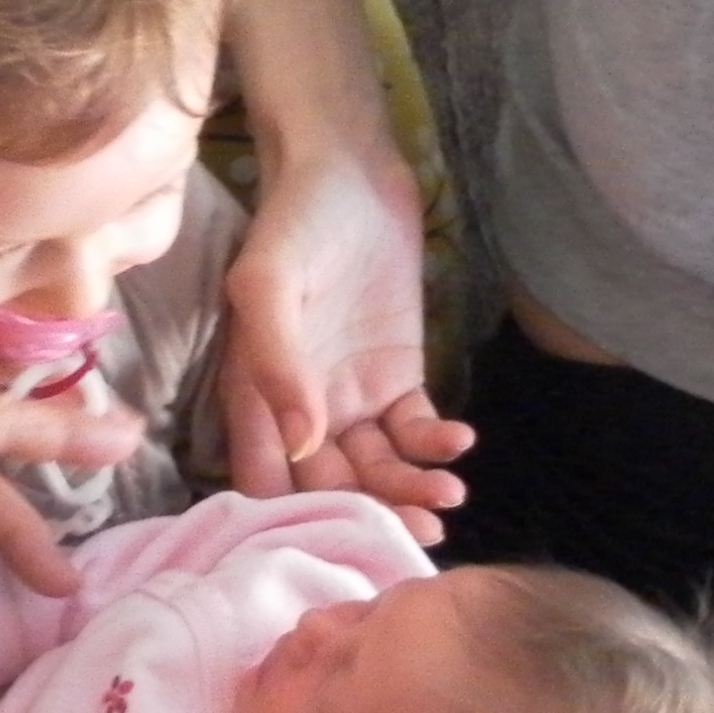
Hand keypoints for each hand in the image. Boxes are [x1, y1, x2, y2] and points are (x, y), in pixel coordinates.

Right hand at [217, 151, 472, 540]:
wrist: (350, 169)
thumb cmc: (295, 222)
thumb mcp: (268, 284)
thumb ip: (277, 363)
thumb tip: (302, 444)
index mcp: (253, 396)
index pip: (266, 482)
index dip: (298, 522)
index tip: (340, 543)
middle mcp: (298, 408)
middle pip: (330, 488)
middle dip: (372, 517)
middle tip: (420, 534)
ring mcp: (350, 397)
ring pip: (378, 470)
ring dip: (410, 491)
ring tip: (449, 496)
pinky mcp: (396, 379)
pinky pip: (414, 433)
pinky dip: (436, 448)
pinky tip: (460, 443)